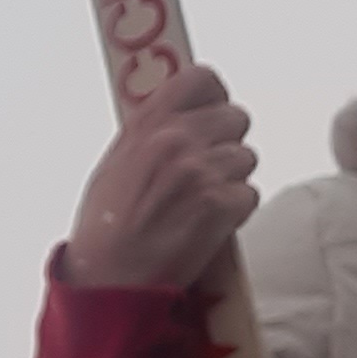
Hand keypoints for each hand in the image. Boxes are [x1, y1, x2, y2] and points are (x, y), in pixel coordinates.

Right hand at [64, 64, 258, 290]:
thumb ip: (150, 132)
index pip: (201, 78)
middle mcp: (175, 139)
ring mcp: (200, 170)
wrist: (110, 279)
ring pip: (245, 158)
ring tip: (201, 204)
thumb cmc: (107, 228)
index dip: (214, 96)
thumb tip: (181, 115)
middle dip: (226, 143)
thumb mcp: (116, 163)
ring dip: (231, 180)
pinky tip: (209, 225)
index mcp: (147, 123)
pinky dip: (235, 212)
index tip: (213, 111)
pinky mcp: (220, 204)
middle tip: (208, 171)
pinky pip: (249, 194)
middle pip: (235, 117)